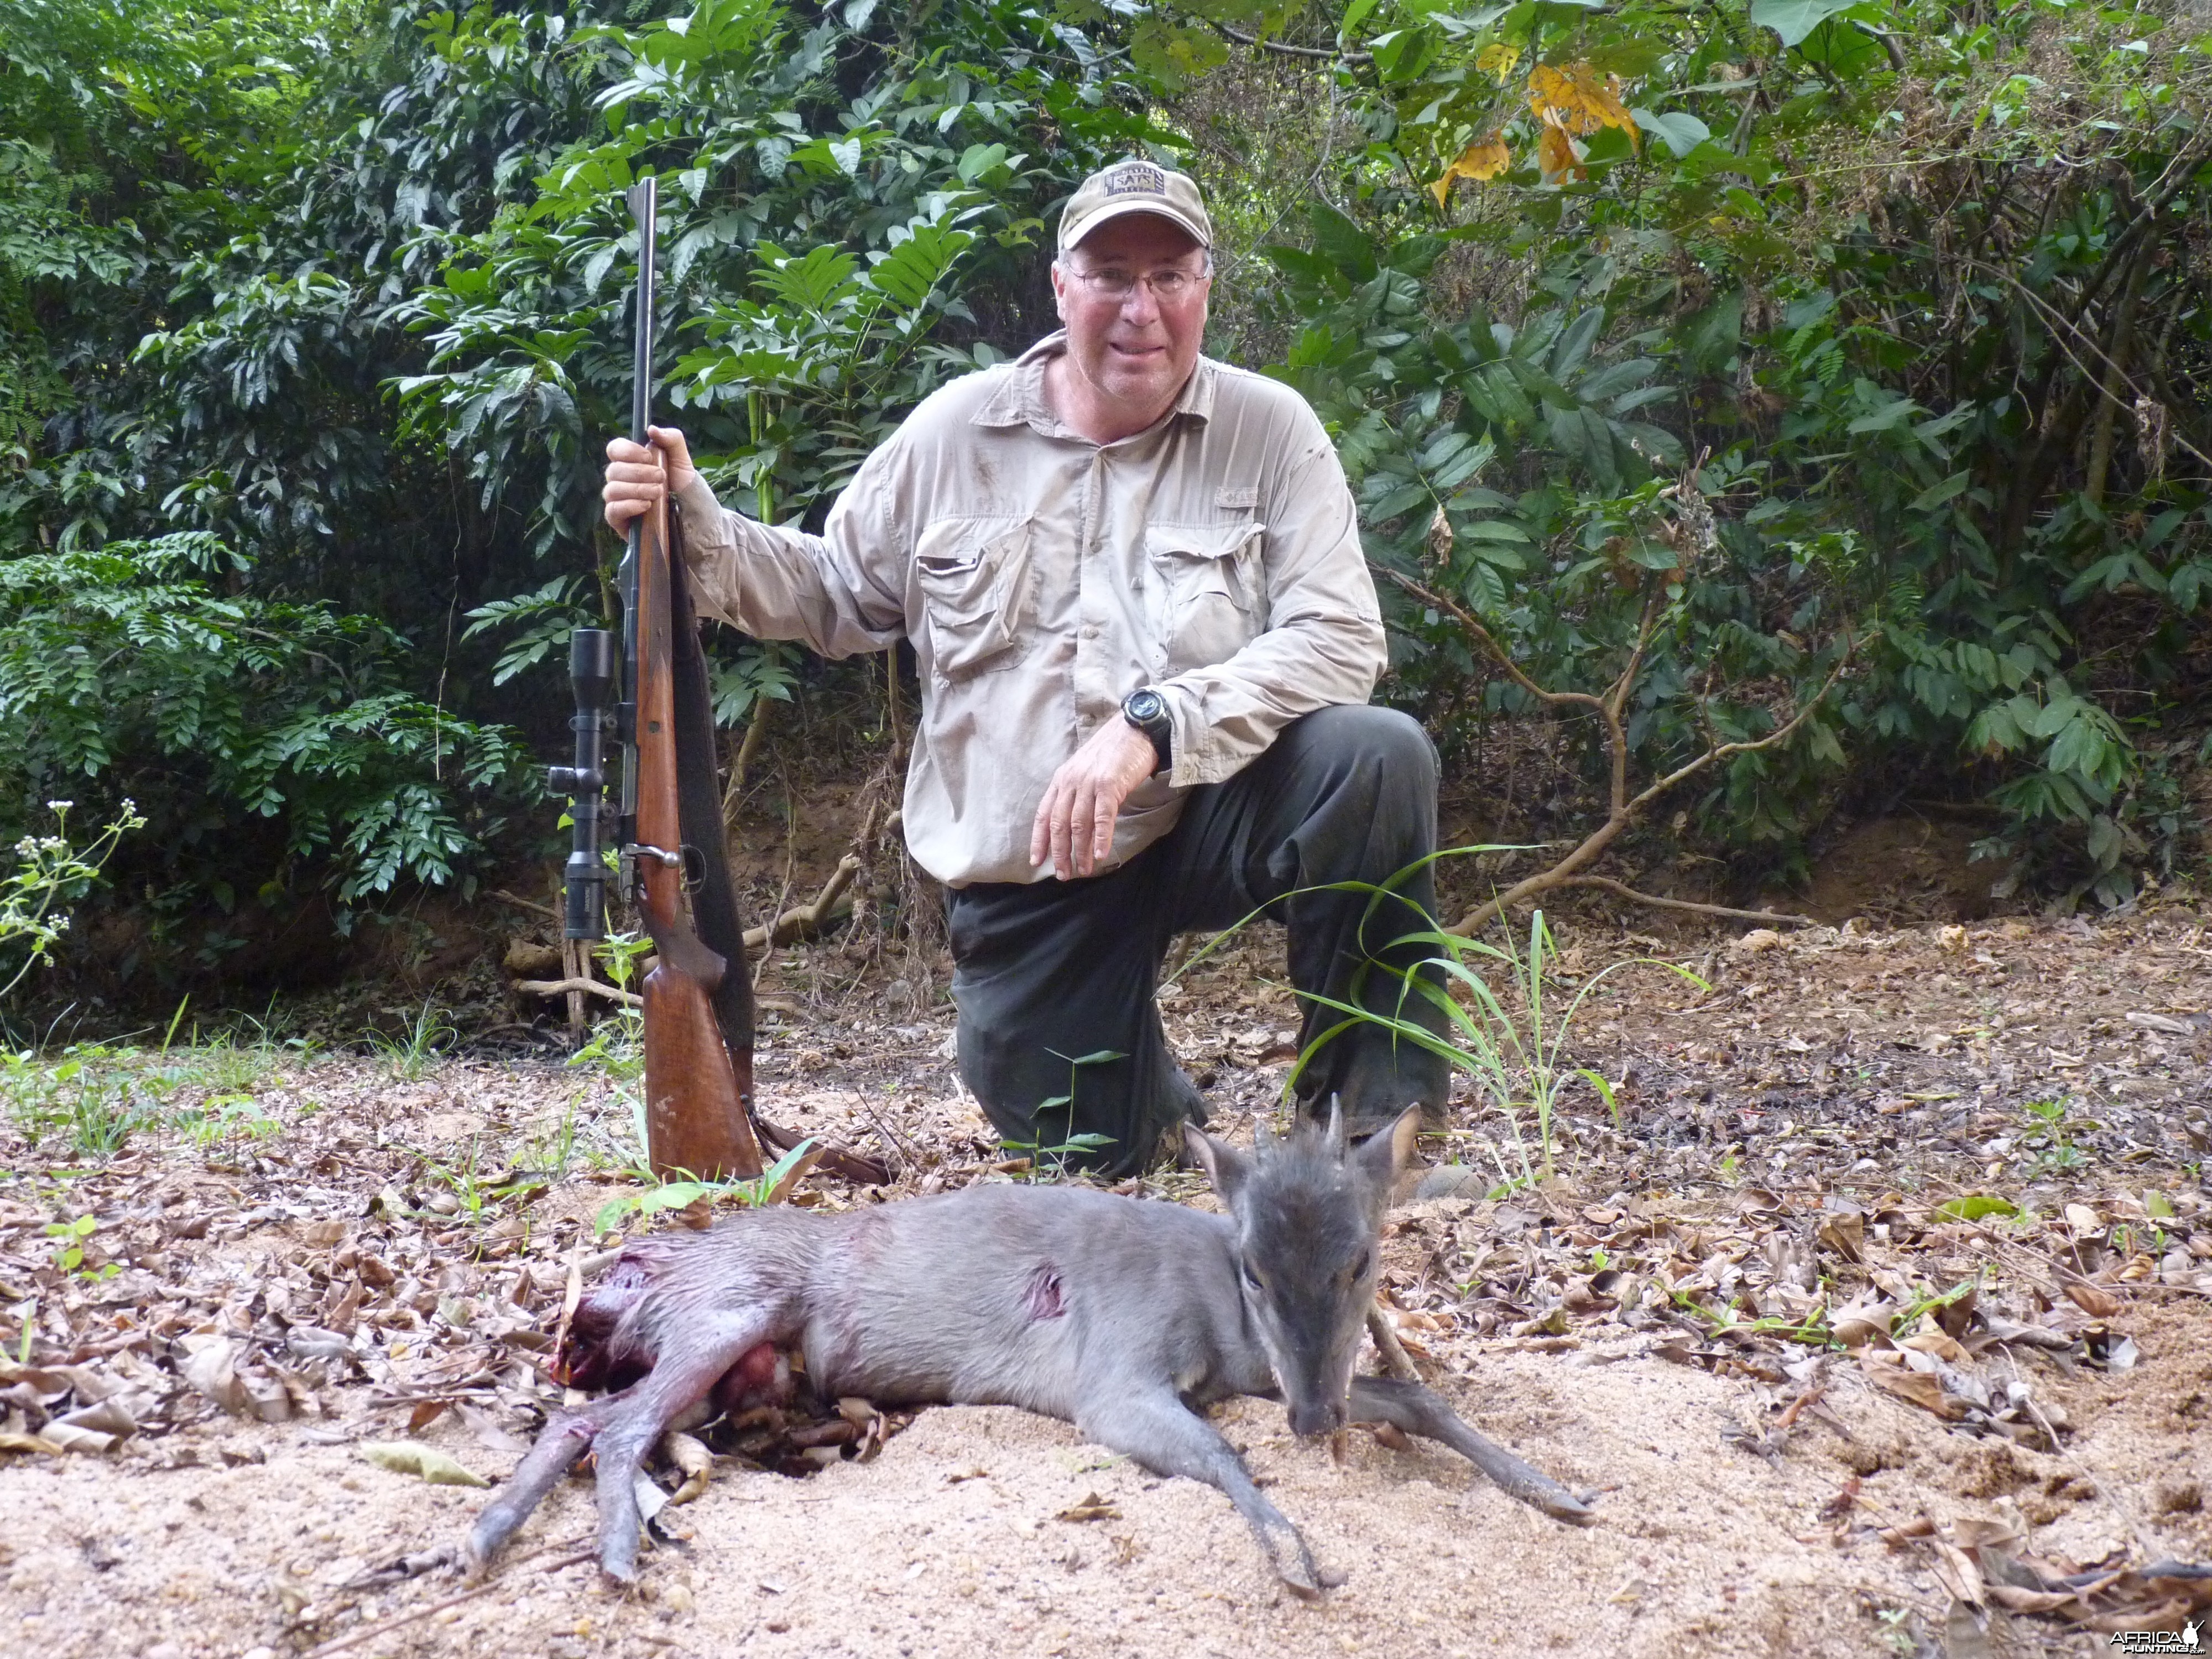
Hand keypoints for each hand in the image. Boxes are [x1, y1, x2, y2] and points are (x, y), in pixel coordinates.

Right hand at [602, 425, 697, 533]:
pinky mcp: (619, 521)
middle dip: (639, 472)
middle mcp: (620, 480)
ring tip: (659, 492)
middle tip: (661, 477)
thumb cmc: (682, 487)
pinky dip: (629, 506)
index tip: (648, 456)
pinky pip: (612, 510)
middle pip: (613, 470)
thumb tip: (651, 429)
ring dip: (637, 489)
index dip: (628, 451)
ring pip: (612, 490)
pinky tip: (647, 506)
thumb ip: (671, 439)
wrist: (691, 516)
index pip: (614, 449)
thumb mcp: (682, 460)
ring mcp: (617, 500)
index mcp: (630, 462)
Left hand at [1029, 718, 1162, 879]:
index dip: (1039, 840)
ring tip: (1084, 870)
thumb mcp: (1086, 770)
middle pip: (1059, 823)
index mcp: (1062, 779)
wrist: (1136, 729)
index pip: (1044, 814)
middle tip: (1063, 874)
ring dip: (1080, 851)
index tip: (1037, 860)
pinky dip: (1100, 838)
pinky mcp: (1110, 785)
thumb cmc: (1113, 752)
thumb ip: (1077, 793)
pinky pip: (1102, 817)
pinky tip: (1100, 854)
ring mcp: (1089, 783)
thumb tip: (1075, 823)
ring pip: (1078, 824)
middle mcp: (1071, 781)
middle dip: (1059, 852)